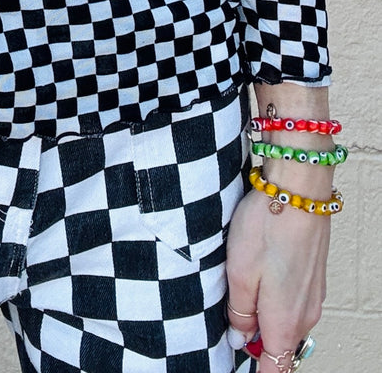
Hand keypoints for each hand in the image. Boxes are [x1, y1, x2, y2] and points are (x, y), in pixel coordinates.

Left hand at [225, 186, 327, 369]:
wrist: (299, 190)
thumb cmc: (268, 227)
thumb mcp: (239, 273)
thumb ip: (240, 313)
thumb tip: (241, 338)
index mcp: (285, 323)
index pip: (276, 370)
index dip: (258, 371)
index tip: (240, 360)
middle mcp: (305, 315)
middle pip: (281, 347)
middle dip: (257, 343)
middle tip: (232, 324)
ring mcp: (312, 295)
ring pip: (287, 323)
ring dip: (266, 318)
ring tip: (243, 291)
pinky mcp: (313, 276)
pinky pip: (294, 302)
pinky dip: (277, 299)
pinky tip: (260, 274)